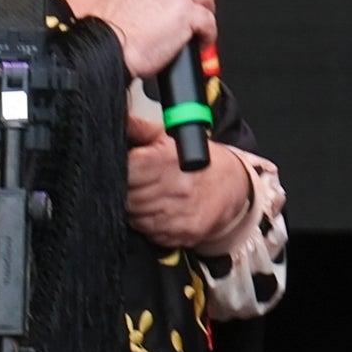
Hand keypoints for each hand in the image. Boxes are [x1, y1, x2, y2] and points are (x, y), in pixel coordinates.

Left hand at [126, 115, 253, 248]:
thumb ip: (140, 128)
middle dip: (123, 189)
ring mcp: (178, 214)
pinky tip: (155, 210)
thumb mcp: (171, 137)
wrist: (234, 187)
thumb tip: (116, 118)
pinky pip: (146, 231)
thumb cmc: (200, 161)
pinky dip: (145, 222)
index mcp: (168, 160)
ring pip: (133, 214)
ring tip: (145, 195)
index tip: (121, 167)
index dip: (117, 168)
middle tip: (133, 182)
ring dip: (133, 206)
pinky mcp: (180, 233)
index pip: (124, 169)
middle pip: (126, 195)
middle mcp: (174, 188)